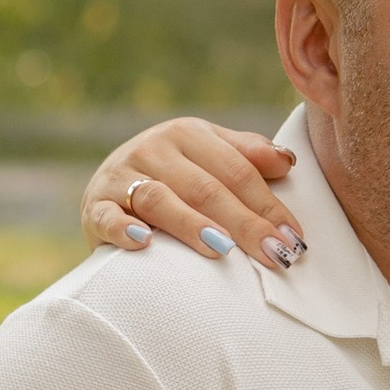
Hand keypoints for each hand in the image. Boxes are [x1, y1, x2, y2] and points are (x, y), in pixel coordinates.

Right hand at [83, 118, 305, 270]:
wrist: (107, 187)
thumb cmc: (174, 175)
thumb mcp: (208, 155)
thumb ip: (246, 155)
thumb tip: (287, 161)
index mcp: (187, 134)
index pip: (237, 171)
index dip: (268, 204)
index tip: (294, 237)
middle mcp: (153, 149)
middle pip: (206, 189)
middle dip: (244, 224)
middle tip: (275, 255)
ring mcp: (121, 177)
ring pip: (160, 200)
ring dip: (191, 225)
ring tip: (222, 249)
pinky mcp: (94, 206)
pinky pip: (108, 217)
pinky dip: (123, 228)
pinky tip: (143, 242)